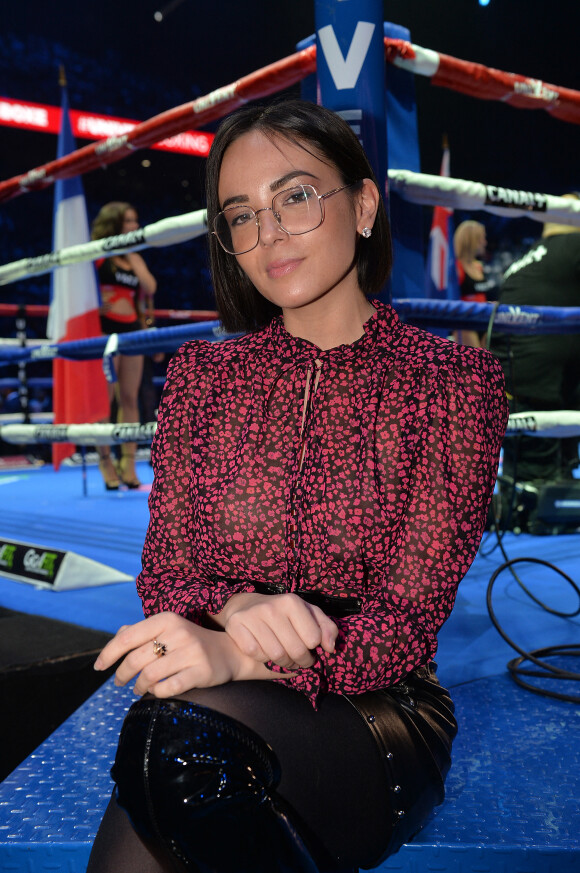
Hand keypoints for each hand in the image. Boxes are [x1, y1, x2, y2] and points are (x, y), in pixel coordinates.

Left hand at [94, 611, 257, 696]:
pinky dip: (156, 693)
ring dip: (138, 686)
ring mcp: (191, 652)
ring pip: (150, 675)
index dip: (109, 653)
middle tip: (119, 682)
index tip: (99, 667)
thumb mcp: (169, 629)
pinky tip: (156, 692)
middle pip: (136, 659)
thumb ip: (143, 631)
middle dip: (122, 674)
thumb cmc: (191, 642)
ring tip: (138, 689)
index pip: (127, 636)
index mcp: (166, 619)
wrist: (229, 651)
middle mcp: (179, 632)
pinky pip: (168, 688)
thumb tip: (117, 636)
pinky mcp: (201, 671)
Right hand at [215, 592, 337, 668]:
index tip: (308, 648)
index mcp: (292, 601)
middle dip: (300, 661)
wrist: (246, 605)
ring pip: (276, 655)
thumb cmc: (283, 614)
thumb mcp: (308, 614)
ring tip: (284, 658)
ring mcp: (252, 615)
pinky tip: (264, 651)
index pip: (313, 639)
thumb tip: (330, 648)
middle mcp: (272, 607)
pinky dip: (262, 658)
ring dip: (283, 663)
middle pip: (296, 650)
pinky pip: (256, 654)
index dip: (313, 649)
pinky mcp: (236, 625)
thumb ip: (326, 628)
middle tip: (298, 660)